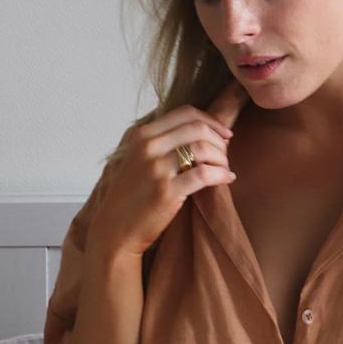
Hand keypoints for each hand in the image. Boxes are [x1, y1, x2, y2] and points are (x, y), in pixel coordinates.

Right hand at [90, 78, 249, 259]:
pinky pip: (204, 174)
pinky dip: (221, 174)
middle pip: (197, 128)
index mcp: (141, 135)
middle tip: (226, 154)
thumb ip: (160, 142)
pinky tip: (227, 179)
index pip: (185, 113)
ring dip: (222, 157)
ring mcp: (156, 169)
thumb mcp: (137, 159)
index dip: (210, 120)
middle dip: (219, 140)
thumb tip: (198, 130)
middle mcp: (148, 147)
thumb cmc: (131, 196)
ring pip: (203, 148)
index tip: (224, 134)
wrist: (115, 230)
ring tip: (225, 169)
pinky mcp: (167, 191)